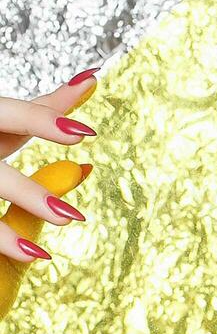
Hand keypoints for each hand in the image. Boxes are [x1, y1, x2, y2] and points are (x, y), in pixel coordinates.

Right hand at [1, 67, 99, 316]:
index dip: (43, 120)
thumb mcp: (2, 119)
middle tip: (73, 217)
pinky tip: (24, 255)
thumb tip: (92, 79)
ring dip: (4, 232)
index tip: (83, 133)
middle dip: (28, 193)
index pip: (10, 114)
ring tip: (40, 255)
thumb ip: (44, 107)